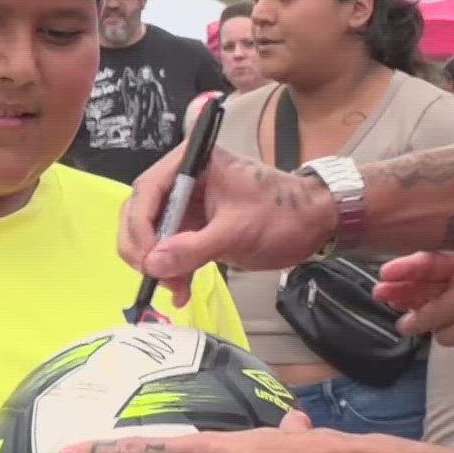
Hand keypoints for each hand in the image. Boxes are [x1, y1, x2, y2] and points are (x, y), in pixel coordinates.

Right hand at [119, 147, 335, 305]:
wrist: (313, 223)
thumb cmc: (282, 214)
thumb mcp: (238, 230)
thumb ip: (194, 247)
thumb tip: (154, 264)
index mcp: (192, 162)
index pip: (147, 189)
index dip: (140, 225)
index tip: (147, 257)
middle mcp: (184, 178)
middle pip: (142, 211)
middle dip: (143, 246)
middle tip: (151, 274)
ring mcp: (188, 203)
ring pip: (153, 233)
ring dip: (157, 263)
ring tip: (174, 288)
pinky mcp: (195, 226)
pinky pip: (171, 247)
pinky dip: (173, 269)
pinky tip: (181, 290)